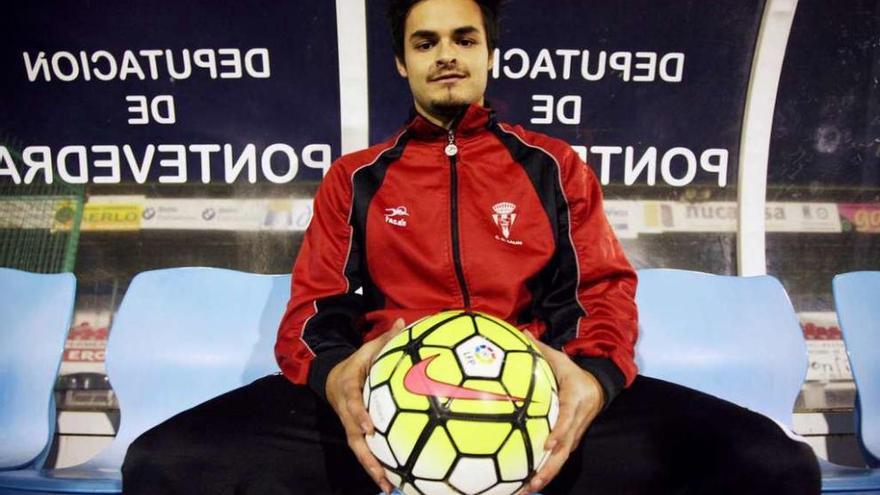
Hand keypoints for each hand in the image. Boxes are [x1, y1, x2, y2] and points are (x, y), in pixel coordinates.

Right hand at [325, 318, 406, 494]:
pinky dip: (375, 465)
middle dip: (366, 455)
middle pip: (353, 436)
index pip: (352, 402)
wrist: (332, 376)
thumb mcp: (367, 349)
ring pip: (358, 449)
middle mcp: (347, 410)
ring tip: (388, 486)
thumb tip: (402, 322)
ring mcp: (349, 423)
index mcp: (348, 387)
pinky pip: (364, 450)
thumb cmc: (356, 362)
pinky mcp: (355, 432)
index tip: (369, 427)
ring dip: (371, 468)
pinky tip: (391, 481)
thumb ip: (385, 339)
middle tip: (381, 473)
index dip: (359, 415)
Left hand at [519, 336, 604, 494]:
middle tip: (533, 481)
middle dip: (550, 467)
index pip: (568, 420)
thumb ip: (540, 348)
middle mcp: (576, 422)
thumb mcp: (561, 359)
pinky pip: (559, 459)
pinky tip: (528, 483)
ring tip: (527, 490)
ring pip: (562, 459)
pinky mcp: (571, 441)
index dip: (559, 432)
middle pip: (565, 449)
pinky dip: (547, 472)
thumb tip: (521, 332)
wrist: (599, 386)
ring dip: (546, 475)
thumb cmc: (574, 373)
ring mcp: (575, 434)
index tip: (547, 443)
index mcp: (575, 401)